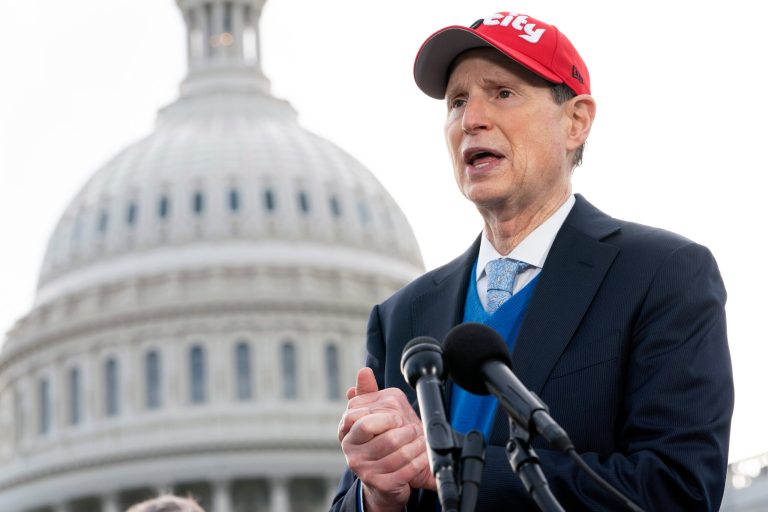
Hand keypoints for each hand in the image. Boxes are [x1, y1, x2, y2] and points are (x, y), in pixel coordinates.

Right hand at [338, 368, 434, 510]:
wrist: (384, 479)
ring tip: (422, 440)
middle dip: (404, 431)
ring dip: (416, 445)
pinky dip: (419, 461)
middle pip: (383, 437)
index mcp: (347, 432)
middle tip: (413, 427)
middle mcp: (351, 452)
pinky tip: (423, 455)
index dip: (384, 416)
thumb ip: (368, 393)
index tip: (397, 416)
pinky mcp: (380, 484)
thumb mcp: (373, 415)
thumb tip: (364, 371)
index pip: (363, 419)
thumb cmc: (379, 441)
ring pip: (397, 453)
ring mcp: (364, 470)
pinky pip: (405, 470)